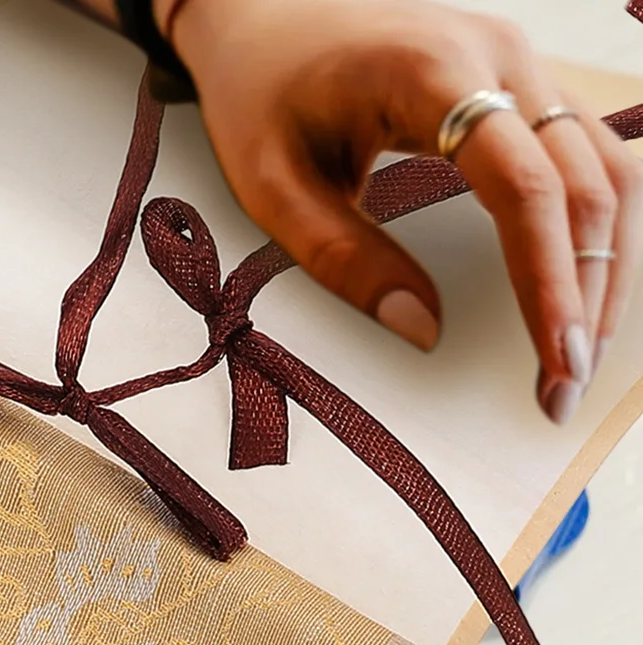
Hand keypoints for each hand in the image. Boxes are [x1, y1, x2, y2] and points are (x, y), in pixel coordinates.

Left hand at [161, 0, 642, 421]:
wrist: (261, 16)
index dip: (549, 279)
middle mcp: (501, 56)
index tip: (553, 357)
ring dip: (601, 266)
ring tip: (573, 356)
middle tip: (564, 388)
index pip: (524, 186)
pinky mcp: (519, 83)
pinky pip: (581, 157)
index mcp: (434, 72)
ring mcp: (520, 63)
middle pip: (585, 183)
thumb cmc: (260, 93)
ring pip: (603, 169)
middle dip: (584, 294)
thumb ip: (342, 257)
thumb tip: (422, 331)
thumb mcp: (273, 187)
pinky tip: (576, 293)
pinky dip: (589, 229)